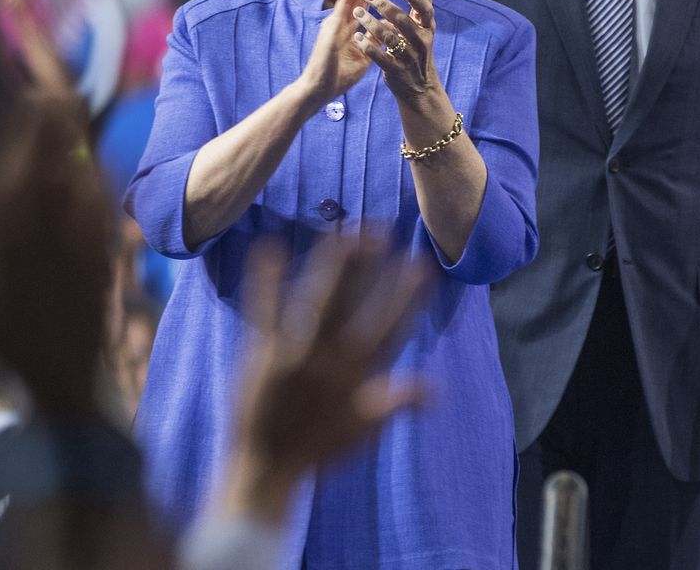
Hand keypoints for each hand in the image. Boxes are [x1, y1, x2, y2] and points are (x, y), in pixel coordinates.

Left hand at [223, 236, 431, 521]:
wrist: (266, 468)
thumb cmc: (320, 449)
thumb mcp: (366, 428)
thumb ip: (399, 402)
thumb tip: (436, 389)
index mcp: (358, 375)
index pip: (390, 328)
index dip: (408, 298)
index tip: (422, 267)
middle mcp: (330, 360)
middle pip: (352, 304)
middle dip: (368, 268)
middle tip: (382, 231)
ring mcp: (296, 354)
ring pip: (318, 301)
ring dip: (331, 266)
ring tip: (343, 232)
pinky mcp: (263, 354)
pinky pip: (265, 310)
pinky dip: (266, 279)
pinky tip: (268, 246)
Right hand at [296, 0, 387, 105]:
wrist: (320, 89)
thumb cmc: (339, 76)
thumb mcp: (363, 57)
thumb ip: (372, 43)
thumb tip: (386, 33)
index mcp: (350, 29)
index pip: (365, 5)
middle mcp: (342, 23)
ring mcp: (334, 25)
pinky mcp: (329, 32)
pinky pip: (340, 12)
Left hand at [354, 0, 440, 101]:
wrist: (421, 89)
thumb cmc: (419, 51)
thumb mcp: (424, 28)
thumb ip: (421, 3)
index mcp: (428, 30)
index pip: (425, 10)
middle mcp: (421, 43)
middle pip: (403, 21)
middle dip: (384, 6)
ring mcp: (409, 58)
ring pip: (389, 37)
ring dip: (371, 23)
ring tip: (358, 12)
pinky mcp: (396, 71)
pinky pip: (380, 57)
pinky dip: (368, 46)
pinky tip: (357, 37)